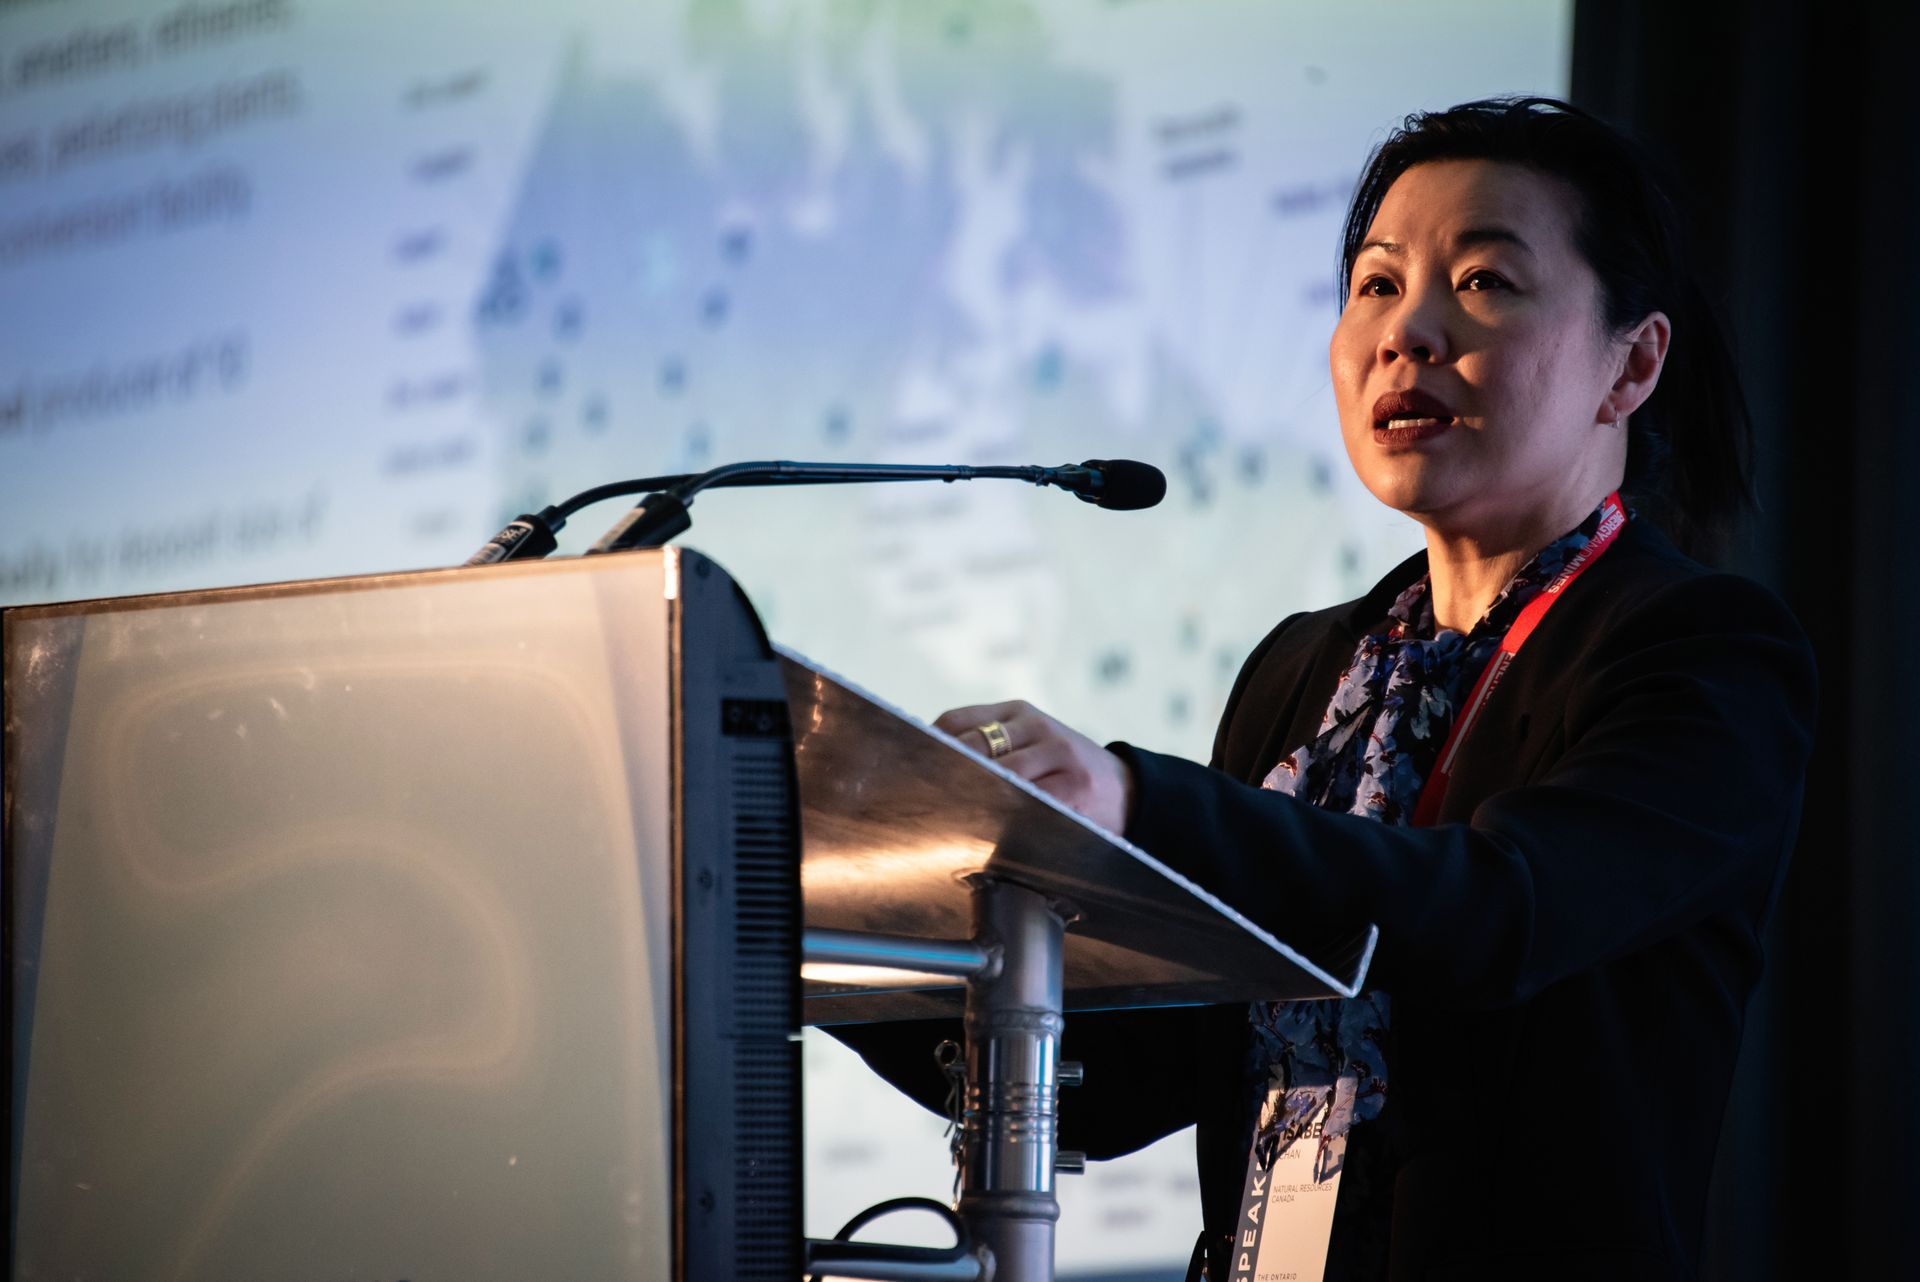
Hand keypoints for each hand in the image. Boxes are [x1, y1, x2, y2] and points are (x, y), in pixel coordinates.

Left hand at [932, 699, 1134, 834]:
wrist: (1126, 792)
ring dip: (976, 798)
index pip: (957, 721)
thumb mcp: (1028, 744)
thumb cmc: (1060, 773)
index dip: (930, 746)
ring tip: (954, 818)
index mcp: (1018, 711)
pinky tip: (995, 828)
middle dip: (949, 775)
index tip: (911, 772)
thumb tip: (927, 769)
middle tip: (924, 801)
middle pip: (975, 746)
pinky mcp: (1075, 787)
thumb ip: (987, 748)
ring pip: (1002, 775)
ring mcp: (1059, 753)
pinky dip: (1009, 816)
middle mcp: (1038, 726)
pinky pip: (1031, 802)